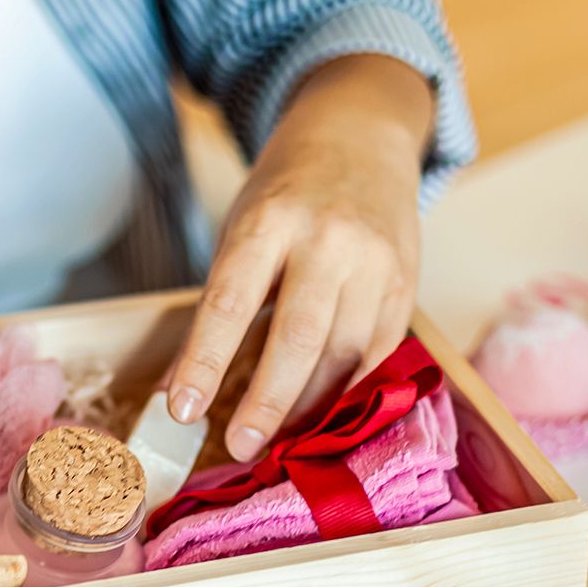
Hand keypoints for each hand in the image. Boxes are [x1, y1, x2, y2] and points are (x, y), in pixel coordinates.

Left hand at [168, 55, 432, 460]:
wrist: (360, 139)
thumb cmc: (286, 195)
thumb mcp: (240, 229)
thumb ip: (220, 306)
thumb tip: (184, 391)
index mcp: (269, 221)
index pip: (229, 303)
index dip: (205, 363)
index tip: (182, 410)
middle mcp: (328, 241)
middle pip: (298, 339)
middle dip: (267, 403)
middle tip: (239, 448)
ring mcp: (375, 264)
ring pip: (344, 356)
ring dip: (308, 409)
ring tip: (277, 441)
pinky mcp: (405, 287)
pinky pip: (377, 357)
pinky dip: (348, 395)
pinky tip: (322, 417)